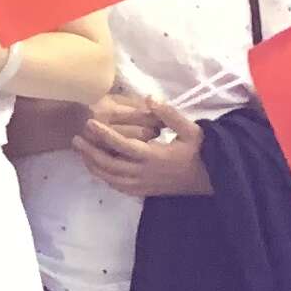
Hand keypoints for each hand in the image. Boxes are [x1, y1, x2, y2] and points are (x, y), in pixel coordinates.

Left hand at [74, 94, 210, 197]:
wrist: (215, 178)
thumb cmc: (202, 151)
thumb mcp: (191, 129)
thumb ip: (169, 114)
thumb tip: (150, 98)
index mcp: (154, 156)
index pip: (122, 145)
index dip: (104, 134)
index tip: (89, 123)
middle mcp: (145, 173)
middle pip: (109, 165)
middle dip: (90, 152)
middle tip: (75, 139)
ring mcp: (144, 185)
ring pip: (111, 179)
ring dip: (93, 166)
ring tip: (81, 152)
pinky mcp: (146, 192)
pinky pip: (119, 187)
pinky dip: (105, 178)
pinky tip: (98, 168)